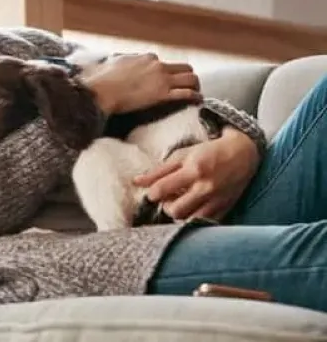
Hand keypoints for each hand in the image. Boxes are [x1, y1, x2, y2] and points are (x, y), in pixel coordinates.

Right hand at [82, 53, 200, 114]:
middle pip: (184, 68)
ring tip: (196, 93)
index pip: (162, 62)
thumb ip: (115, 62)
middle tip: (187, 86)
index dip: (165, 72)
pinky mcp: (163, 94)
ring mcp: (162, 79)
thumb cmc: (101, 80)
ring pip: (191, 78)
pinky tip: (198, 101)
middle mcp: (157, 65)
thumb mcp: (109, 64)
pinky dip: (196, 97)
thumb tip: (107, 63)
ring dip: (196, 86)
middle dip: (188, 77)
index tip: (164, 80)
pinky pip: (188, 94)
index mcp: (145, 58)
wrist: (101, 91)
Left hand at [132, 128, 259, 220]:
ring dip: (180, 214)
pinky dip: (195, 219)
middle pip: (174, 211)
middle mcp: (206, 188)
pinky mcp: (225, 209)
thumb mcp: (181, 156)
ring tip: (180, 203)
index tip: (153, 192)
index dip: (152, 194)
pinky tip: (193, 208)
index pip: (161, 189)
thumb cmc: (207, 153)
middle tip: (168, 199)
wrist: (243, 154)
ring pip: (189, 221)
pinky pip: (204, 223)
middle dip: (166, 206)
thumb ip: (158, 170)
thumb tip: (135, 182)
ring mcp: (217, 201)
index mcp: (193, 170)